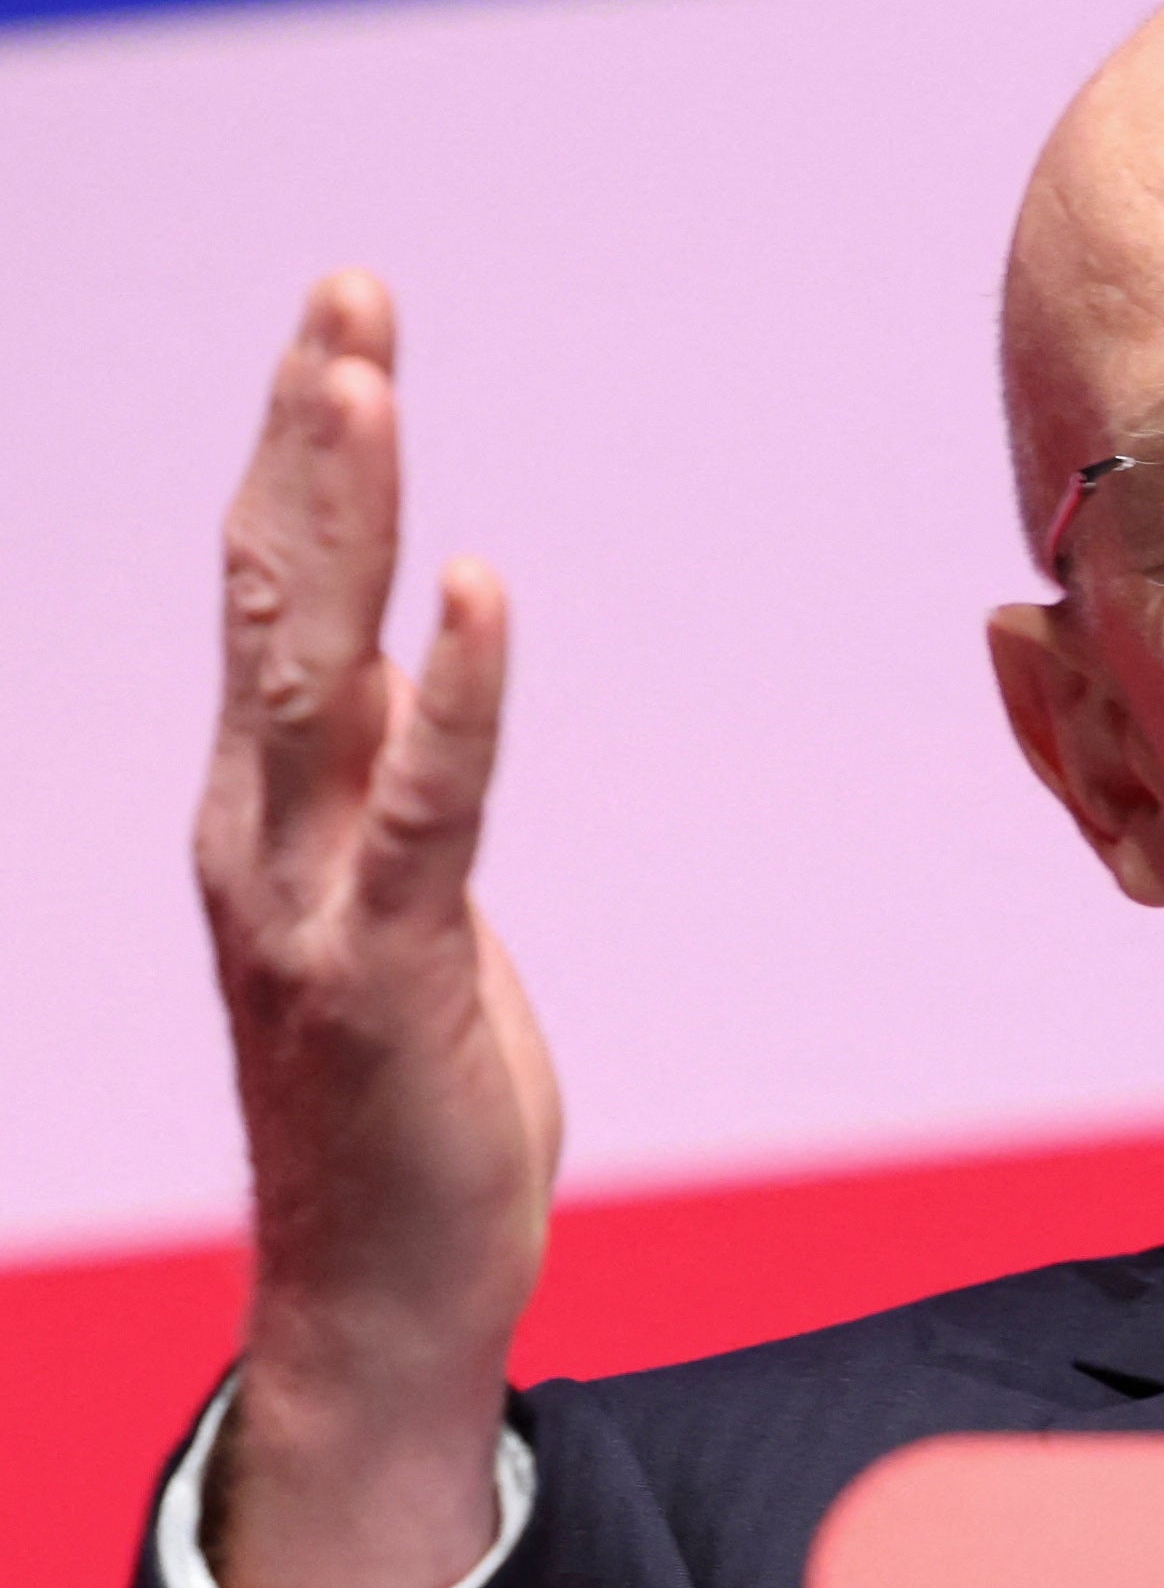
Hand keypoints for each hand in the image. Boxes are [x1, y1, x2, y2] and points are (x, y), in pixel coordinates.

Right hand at [197, 274, 561, 1587]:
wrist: (380, 1294)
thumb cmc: (404, 1107)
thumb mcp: (398, 912)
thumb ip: (386, 794)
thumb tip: (408, 680)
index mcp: (261, 810)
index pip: (276, 599)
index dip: (304, 460)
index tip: (342, 329)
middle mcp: (255, 831)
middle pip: (272, 593)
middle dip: (311, 437)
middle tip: (345, 292)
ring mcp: (306, 899)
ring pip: (314, 668)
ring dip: (347, 515)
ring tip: (368, 377)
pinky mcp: (389, 969)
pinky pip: (427, 806)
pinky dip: (460, 694)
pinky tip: (485, 589)